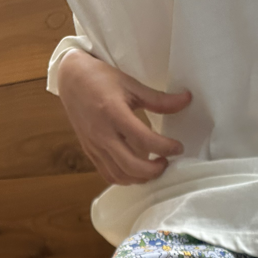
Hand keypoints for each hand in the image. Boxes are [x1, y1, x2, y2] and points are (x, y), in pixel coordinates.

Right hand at [57, 49, 191, 185]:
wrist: (71, 79)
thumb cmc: (101, 79)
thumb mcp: (132, 85)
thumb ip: (159, 99)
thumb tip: (186, 100)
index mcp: (113, 113)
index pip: (145, 140)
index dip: (166, 147)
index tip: (178, 147)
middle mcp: (102, 133)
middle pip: (132, 166)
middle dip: (155, 170)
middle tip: (167, 162)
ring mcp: (94, 146)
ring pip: (121, 176)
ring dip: (141, 178)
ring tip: (154, 167)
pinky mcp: (90, 152)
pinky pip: (109, 175)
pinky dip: (126, 179)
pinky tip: (137, 171)